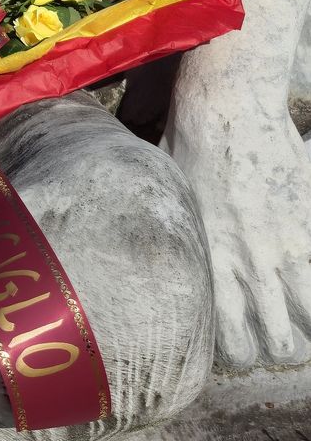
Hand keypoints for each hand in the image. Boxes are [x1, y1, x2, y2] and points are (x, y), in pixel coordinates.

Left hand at [170, 92, 310, 366]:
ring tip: (297, 304)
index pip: (231, 337)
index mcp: (210, 259)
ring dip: (305, 317)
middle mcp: (249, 262)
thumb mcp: (169, 191)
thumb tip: (155, 243)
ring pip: (308, 316)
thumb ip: (176, 228)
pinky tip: (305, 275)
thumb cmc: (189, 139)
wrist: (228, 102)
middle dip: (278, 342)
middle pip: (277, 339)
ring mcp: (283, 244)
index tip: (243, 337)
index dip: (241, 348)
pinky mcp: (307, 221)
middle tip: (276, 326)